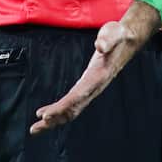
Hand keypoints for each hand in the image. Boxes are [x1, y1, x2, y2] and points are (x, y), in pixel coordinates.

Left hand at [29, 1, 161, 134]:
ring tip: (36, 128)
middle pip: (73, 108)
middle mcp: (94, 87)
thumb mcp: (113, 33)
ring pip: (72, 109)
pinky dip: (59, 110)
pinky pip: (72, 103)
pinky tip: (46, 114)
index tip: (47, 115)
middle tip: (35, 128)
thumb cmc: (118, 35)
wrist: (127, 40)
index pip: (78, 95)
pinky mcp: (87, 86)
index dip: (62, 107)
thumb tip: (100, 45)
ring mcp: (91, 89)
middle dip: (55, 118)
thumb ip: (107, 39)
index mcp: (98, 76)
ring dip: (55, 119)